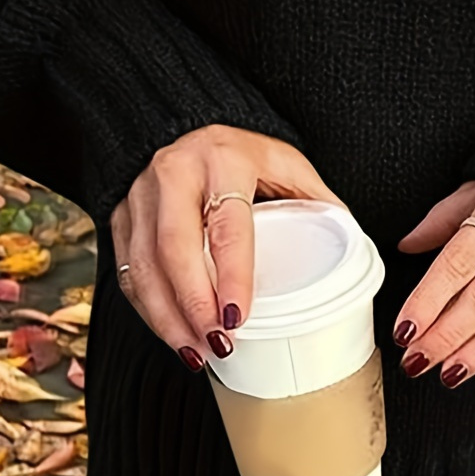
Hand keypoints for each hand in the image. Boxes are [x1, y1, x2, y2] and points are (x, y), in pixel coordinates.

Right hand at [109, 124, 347, 372]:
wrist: (185, 125)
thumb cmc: (240, 152)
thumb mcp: (285, 163)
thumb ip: (315, 200)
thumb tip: (353, 244)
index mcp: (223, 158)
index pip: (226, 222)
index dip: (232, 273)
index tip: (239, 315)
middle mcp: (175, 173)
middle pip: (176, 248)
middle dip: (194, 305)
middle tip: (218, 343)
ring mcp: (142, 196)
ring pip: (145, 266)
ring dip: (168, 317)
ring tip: (197, 350)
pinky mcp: (121, 217)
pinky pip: (128, 272)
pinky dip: (149, 310)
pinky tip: (172, 333)